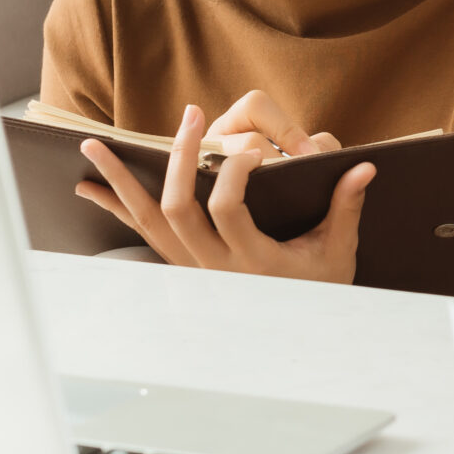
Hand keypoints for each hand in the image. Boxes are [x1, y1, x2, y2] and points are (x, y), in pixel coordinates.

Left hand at [76, 103, 369, 282]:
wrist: (294, 334)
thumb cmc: (319, 286)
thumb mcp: (339, 250)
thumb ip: (346, 207)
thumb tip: (363, 167)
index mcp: (254, 262)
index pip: (228, 209)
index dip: (235, 172)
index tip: (254, 147)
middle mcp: (215, 268)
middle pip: (178, 209)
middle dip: (180, 159)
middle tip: (191, 119)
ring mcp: (191, 268)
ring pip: (146, 221)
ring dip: (119, 181)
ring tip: (94, 146)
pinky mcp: (180, 264)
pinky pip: (141, 233)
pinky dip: (116, 207)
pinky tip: (90, 187)